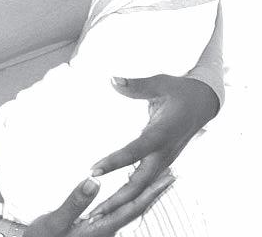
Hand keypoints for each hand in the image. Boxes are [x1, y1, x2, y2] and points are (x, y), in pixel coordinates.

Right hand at [23, 172, 173, 235]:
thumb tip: (95, 182)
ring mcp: (101, 234)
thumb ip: (75, 203)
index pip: (132, 209)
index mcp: (100, 230)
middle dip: (154, 193)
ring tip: (156, 182)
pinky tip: (128, 196)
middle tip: (172, 176)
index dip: (152, 193)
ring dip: (144, 196)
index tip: (167, 178)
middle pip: (136, 211)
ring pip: (128, 213)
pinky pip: (118, 214)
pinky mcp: (94, 232)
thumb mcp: (54, 222)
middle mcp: (105, 234)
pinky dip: (129, 201)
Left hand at [88, 74, 218, 216]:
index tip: (94, 170)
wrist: (204, 103)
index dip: (115, 161)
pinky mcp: (162, 162)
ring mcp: (164, 160)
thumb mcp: (161, 82)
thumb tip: (112, 80)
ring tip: (96, 216)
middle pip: (139, 183)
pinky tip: (112, 204)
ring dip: (120, 203)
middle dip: (117, 200)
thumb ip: (137, 85)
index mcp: (163, 133)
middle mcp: (164, 152)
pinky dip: (129, 196)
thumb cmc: (181, 91)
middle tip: (92, 214)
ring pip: (142, 188)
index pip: (136, 150)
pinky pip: (145, 184)